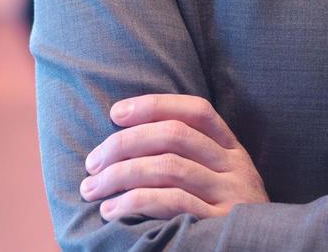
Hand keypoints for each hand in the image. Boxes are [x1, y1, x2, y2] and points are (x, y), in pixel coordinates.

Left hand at [81, 94, 268, 220]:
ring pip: (168, 167)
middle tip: (92, 162)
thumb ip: (192, 158)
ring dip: (121, 174)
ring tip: (93, 188)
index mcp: (232, 149)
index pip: (196, 111)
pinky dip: (134, 202)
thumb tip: (130, 136)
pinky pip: (170, 203)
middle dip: (124, 143)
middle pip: (174, 135)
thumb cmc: (224, 215)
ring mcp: (228, 195)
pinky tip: (112, 209)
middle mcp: (234, 167)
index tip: (116, 112)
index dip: (154, 105)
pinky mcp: (216, 223)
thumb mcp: (220, 180)